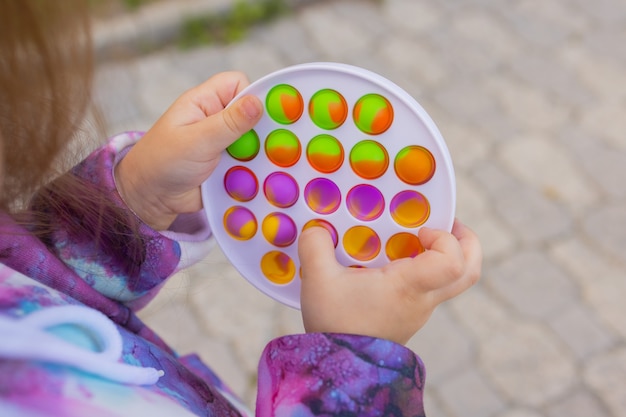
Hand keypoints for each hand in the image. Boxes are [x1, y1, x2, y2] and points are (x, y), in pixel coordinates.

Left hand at [115, 72, 262, 229]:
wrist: (151, 199)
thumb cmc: (162, 162)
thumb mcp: (197, 141)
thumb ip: (229, 123)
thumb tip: (258, 101)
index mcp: (205, 103)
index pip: (238, 84)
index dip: (251, 96)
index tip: (259, 118)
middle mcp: (216, 119)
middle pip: (252, 113)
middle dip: (260, 130)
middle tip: (261, 147)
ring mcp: (224, 142)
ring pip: (255, 140)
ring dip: (257, 154)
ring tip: (255, 167)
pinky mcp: (228, 163)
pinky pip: (250, 162)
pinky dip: (253, 170)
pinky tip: (255, 180)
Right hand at [298, 219, 481, 344]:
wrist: (340, 368)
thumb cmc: (335, 325)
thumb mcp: (318, 280)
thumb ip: (315, 247)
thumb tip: (316, 228)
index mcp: (408, 287)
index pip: (453, 262)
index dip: (445, 238)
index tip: (420, 231)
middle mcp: (423, 299)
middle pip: (469, 271)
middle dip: (465, 241)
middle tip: (446, 225)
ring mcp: (420, 310)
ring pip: (452, 281)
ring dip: (443, 254)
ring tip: (414, 239)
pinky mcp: (409, 316)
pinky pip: (429, 288)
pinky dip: (422, 269)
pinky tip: (392, 261)